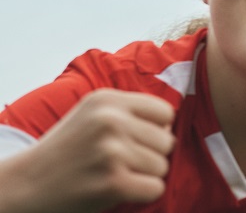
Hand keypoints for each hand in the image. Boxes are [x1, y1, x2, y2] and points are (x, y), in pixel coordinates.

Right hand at [0, 89, 174, 211]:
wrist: (25, 184)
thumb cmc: (67, 151)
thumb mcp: (93, 116)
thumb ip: (130, 113)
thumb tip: (171, 127)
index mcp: (107, 99)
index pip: (165, 112)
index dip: (154, 130)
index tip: (131, 141)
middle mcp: (110, 120)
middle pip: (167, 141)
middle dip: (148, 156)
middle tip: (116, 163)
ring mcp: (111, 150)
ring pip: (162, 167)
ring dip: (143, 176)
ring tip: (111, 174)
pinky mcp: (113, 181)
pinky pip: (155, 189)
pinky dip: (141, 194)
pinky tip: (116, 189)